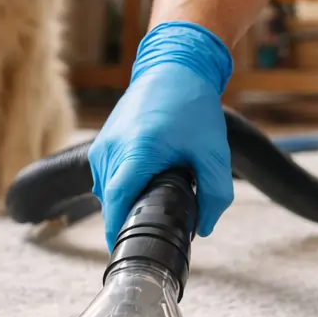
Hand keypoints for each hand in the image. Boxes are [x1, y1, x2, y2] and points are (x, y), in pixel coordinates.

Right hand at [89, 21, 234, 251]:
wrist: (173, 67)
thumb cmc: (192, 106)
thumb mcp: (214, 152)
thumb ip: (215, 194)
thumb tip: (203, 228)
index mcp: (137, 150)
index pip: (116, 201)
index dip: (118, 230)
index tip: (126, 249)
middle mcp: (112, 148)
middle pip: (112, 201)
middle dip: (131, 217)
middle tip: (158, 226)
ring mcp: (102, 144)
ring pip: (107, 191)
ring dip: (127, 200)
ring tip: (156, 195)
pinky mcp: (102, 142)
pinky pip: (106, 177)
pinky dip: (123, 185)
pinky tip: (146, 182)